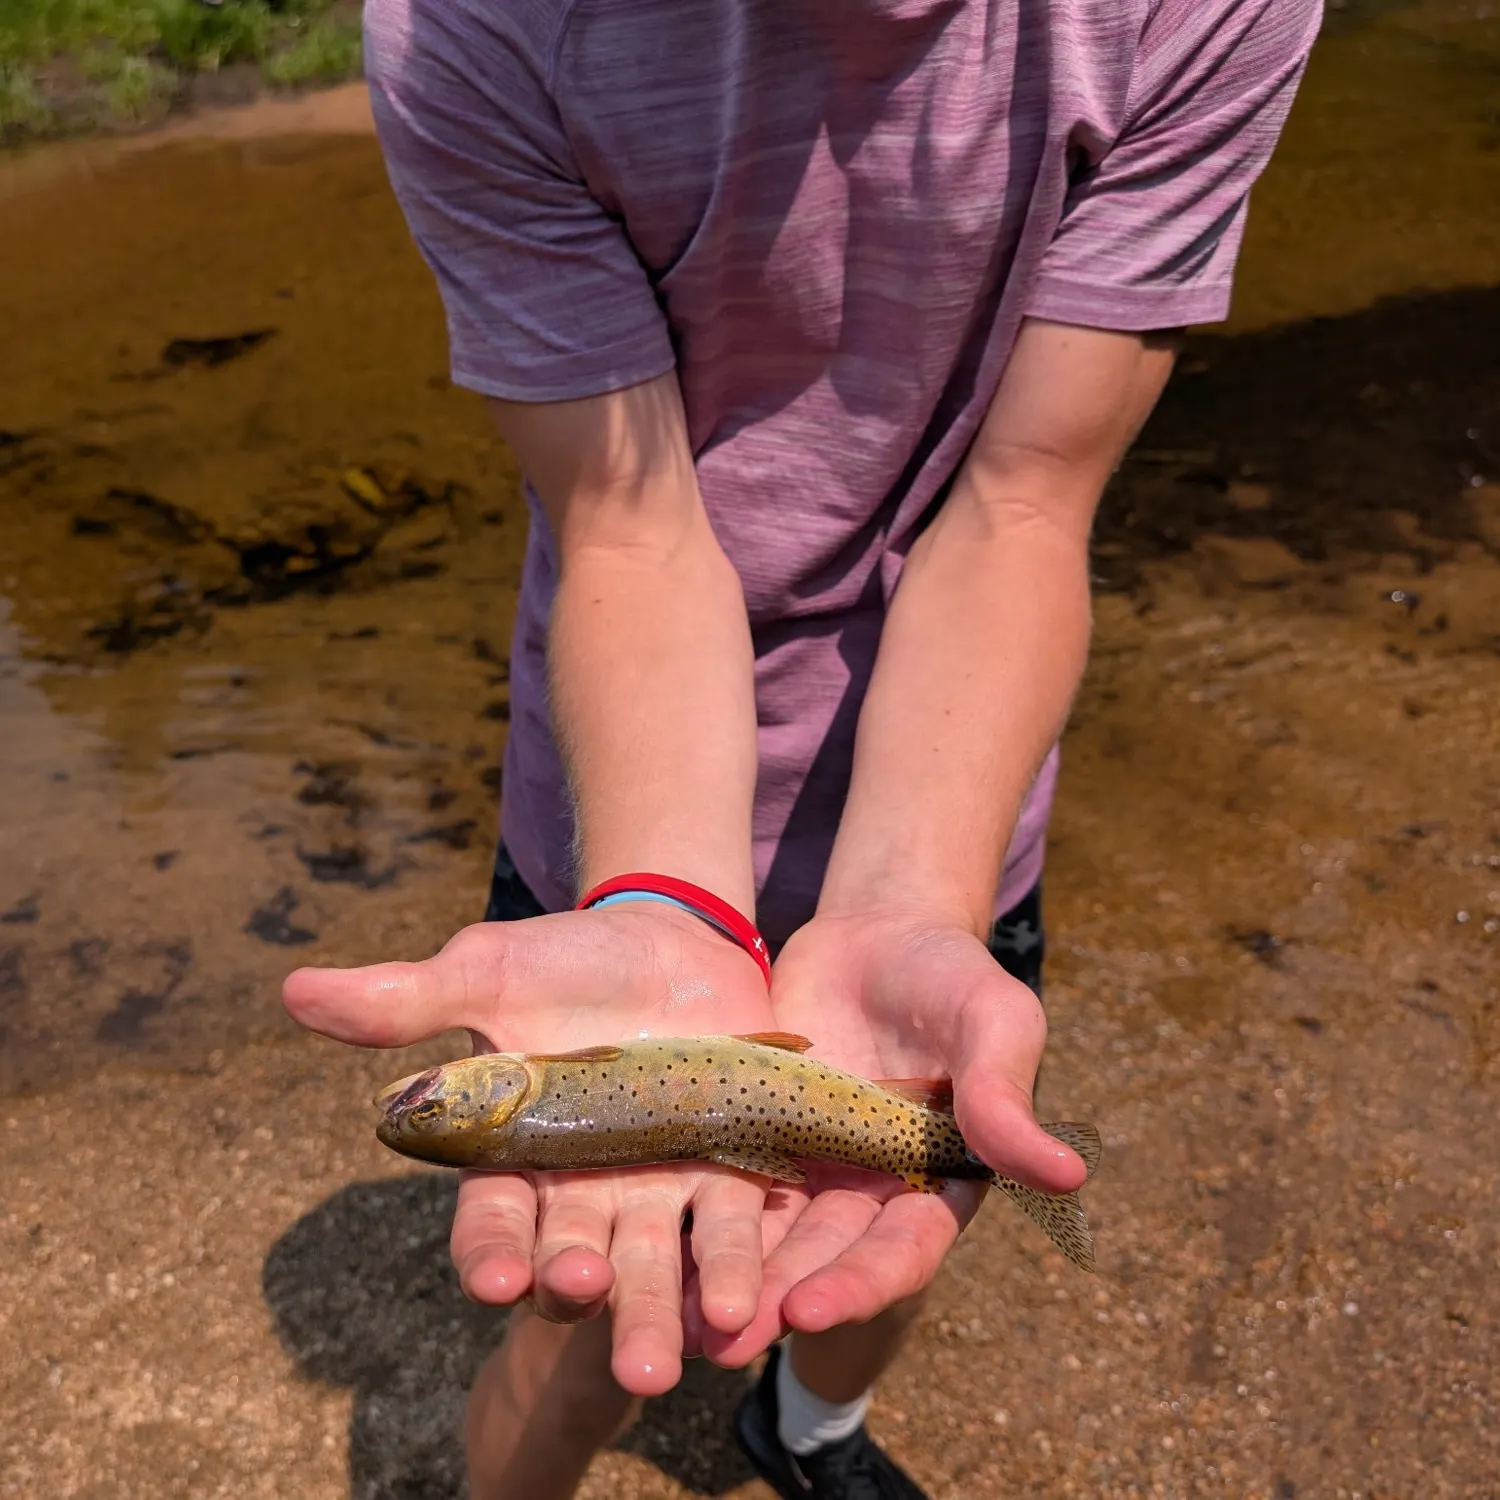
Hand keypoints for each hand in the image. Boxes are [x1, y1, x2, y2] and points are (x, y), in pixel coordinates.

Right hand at [282, 905, 808, 1395]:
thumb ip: (407, 1000)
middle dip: (582, 1298)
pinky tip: (746, 1313)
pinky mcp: (732, 1166)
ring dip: (659, 1314)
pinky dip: (738, 1272)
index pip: (494, 1223)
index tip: (497, 1280)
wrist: (665, 939)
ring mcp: (661, 1185)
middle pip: (577, 1262)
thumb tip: (295, 989)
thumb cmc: (561, 963)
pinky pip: (735, 1230)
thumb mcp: (486, 973)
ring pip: (657, 1265)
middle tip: (593, 1327)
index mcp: (517, 1157)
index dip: (493, 1253)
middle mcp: (587, 1189)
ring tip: (662, 1366)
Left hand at [700, 908, 1088, 1365]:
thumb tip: (1068, 1173)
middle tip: (720, 1342)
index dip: (859, 1283)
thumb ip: (1008, 1092)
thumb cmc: (951, 975)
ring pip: (766, 1237)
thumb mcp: (992, 1019)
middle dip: (774, 1299)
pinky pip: (722, 1183)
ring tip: (674, 1319)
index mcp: (936, 1182)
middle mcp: (869, 1192)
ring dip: (726, 1279)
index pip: (901, 1250)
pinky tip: (646, 1242)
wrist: (876, 934)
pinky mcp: (754, 1133)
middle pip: (822, 1258)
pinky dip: (693, 1216)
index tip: (810, 1311)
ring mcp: (808, 1166)